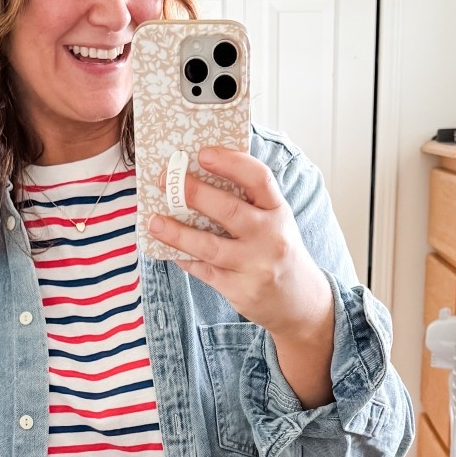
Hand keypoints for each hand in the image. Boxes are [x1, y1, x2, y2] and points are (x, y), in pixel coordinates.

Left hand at [147, 146, 334, 405]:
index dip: (230, 162)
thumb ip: (248, 202)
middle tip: (165, 181)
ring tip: (154, 222)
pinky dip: (184, 258)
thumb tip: (200, 176)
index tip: (202, 153)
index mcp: (279, 211)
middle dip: (194, 194)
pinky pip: (204, 271)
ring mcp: (256, 266)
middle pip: (230, 210)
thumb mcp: (275, 221)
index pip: (258, 178)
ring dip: (178, 233)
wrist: (301, 303)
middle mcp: (271, 237)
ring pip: (210, 246)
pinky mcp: (240, 290)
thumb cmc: (278, 251)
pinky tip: (167, 248)